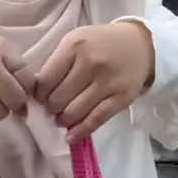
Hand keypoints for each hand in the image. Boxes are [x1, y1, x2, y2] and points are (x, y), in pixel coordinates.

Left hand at [34, 21, 154, 142]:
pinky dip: (79, 132)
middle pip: (57, 99)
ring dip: (64, 120)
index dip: (39, 95)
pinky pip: (95, 121)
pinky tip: (71, 136)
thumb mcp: (76, 41)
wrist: (140, 45)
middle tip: (54, 107)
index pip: (44, 81)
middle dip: (51, 108)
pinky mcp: (120, 98)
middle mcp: (90, 63)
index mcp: (74, 46)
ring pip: (73, 113)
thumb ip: (56, 62)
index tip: (42, 97)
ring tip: (64, 117)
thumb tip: (36, 92)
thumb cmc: (101, 43)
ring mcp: (107, 82)